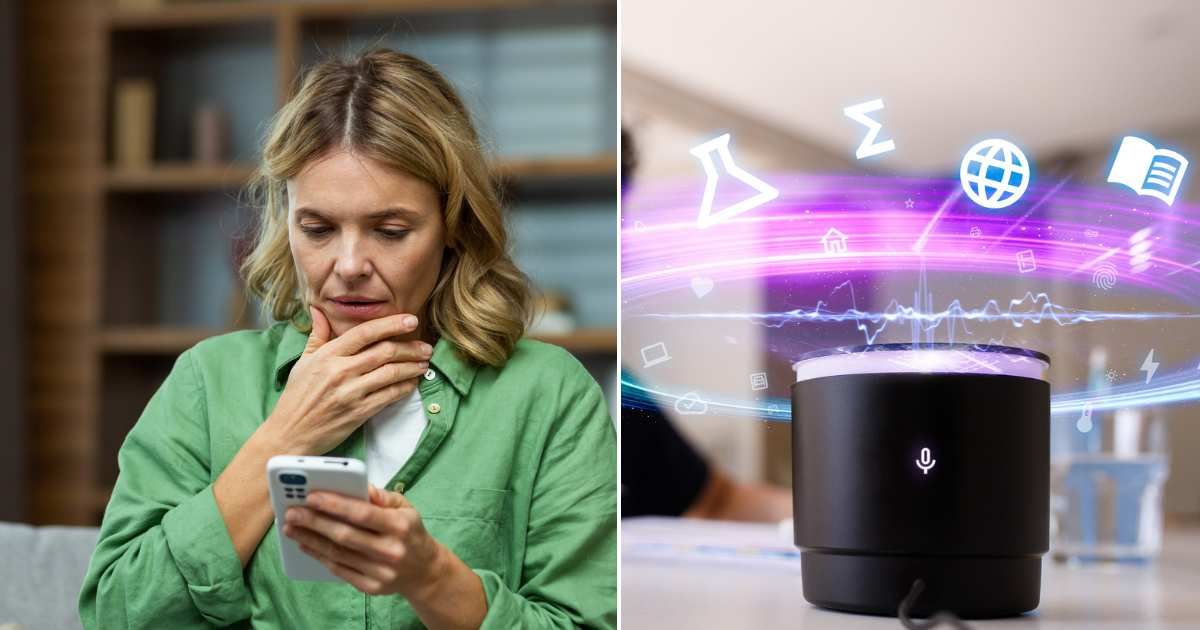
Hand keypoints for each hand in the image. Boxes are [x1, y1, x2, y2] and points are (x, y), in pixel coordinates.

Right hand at [263, 306, 432, 454]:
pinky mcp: (359, 412)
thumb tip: (319, 310)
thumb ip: (317, 335)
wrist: (291, 432)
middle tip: (425, 346)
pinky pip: (389, 396)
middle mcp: (341, 371)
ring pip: (391, 373)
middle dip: (411, 347)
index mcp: (328, 355)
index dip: (391, 324)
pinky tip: (412, 383)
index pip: (365, 332)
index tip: (411, 320)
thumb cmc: (297, 396)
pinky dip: (405, 388)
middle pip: (385, 351)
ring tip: (424, 363)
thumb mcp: (303, 361)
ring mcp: (351, 392)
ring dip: (412, 367)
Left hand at [282, 484, 443, 595]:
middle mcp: (391, 550)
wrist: (425, 571)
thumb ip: (382, 496)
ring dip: (310, 540)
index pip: (362, 514)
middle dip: (314, 522)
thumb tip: (358, 485)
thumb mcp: (405, 508)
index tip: (311, 496)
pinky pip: (340, 570)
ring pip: (337, 554)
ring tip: (292, 528)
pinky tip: (306, 545)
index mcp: (400, 526)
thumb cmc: (410, 532)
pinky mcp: (371, 587)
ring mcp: (381, 572)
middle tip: (292, 512)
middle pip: (344, 535)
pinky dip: (320, 557)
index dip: (334, 504)